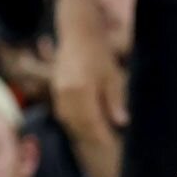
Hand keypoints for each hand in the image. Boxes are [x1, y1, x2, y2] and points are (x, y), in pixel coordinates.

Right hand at [50, 23, 128, 139]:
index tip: (112, 144)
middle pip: (77, 123)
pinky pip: (62, 110)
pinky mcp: (55, 87)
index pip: (91, 121)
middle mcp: (66, 92)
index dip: (101, 135)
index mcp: (81, 89)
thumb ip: (114, 100)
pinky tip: (83, 121)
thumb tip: (121, 122)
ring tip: (95, 134)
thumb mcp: (112, 75)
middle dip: (91, 136)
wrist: (78, 32)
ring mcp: (58, 90)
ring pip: (67, 119)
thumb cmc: (98, 52)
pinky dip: (72, 119)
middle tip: (105, 143)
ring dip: (80, 129)